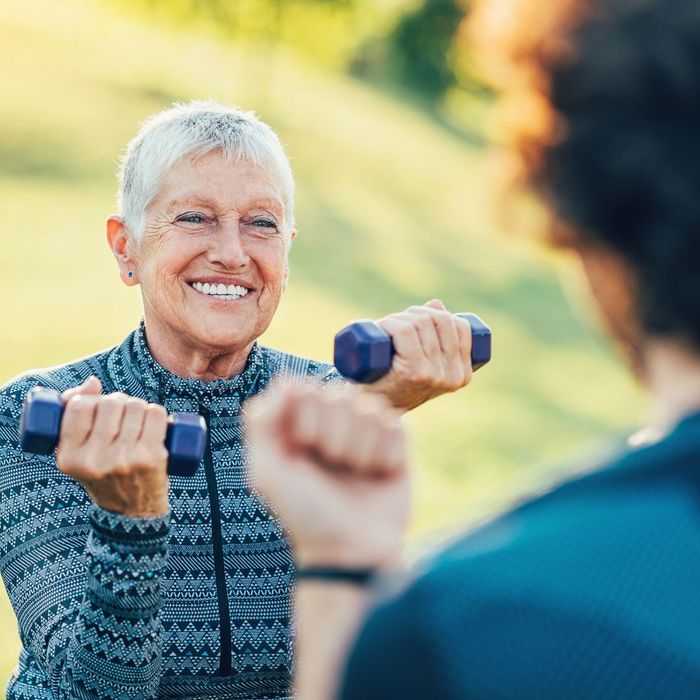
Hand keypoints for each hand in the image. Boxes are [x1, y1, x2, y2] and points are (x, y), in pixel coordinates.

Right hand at [56, 377, 169, 516]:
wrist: (132, 512)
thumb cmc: (103, 473)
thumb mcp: (78, 453)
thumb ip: (74, 416)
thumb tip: (93, 382)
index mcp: (69, 458)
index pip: (79, 407)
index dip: (92, 399)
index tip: (99, 409)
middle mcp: (94, 460)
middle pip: (110, 403)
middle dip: (119, 401)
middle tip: (123, 416)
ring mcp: (124, 459)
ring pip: (135, 405)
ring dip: (139, 406)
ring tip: (137, 421)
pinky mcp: (150, 457)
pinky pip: (155, 414)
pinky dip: (156, 412)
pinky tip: (154, 421)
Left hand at [245, 382, 410, 568]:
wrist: (352, 551)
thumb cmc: (305, 513)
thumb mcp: (268, 472)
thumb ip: (263, 423)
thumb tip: (287, 382)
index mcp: (299, 422)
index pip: (305, 388)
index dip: (307, 419)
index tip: (301, 451)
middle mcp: (333, 421)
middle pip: (341, 394)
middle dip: (335, 437)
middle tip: (331, 467)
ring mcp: (366, 430)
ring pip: (370, 408)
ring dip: (361, 449)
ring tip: (355, 474)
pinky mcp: (397, 443)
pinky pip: (397, 424)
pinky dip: (387, 454)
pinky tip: (378, 474)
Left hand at [364, 299, 473, 411]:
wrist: (370, 408)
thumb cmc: (395, 383)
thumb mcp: (423, 363)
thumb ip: (435, 337)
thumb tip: (436, 304)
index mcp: (462, 374)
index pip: (460, 327)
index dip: (438, 314)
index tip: (416, 319)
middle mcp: (452, 376)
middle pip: (440, 321)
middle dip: (416, 313)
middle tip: (396, 323)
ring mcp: (433, 374)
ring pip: (420, 323)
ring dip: (398, 318)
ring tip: (385, 327)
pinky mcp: (412, 371)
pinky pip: (405, 332)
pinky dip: (392, 323)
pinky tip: (383, 326)